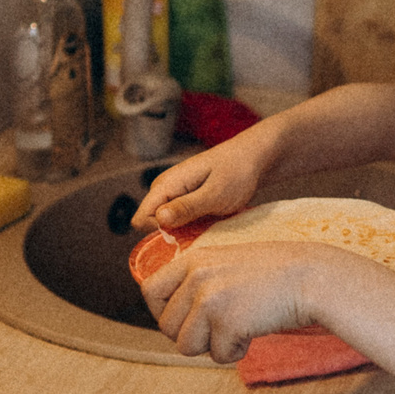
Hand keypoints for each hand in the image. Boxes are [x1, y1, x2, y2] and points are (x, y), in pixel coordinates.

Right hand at [131, 131, 269, 231]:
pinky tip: (211, 223)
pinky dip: (194, 227)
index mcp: (166, 185)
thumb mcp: (215, 194)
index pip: (141, 220)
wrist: (253, 158)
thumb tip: (159, 219)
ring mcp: (175, 196)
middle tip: (203, 230)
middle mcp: (165, 190)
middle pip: (152, 225)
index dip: (159, 232)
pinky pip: (180, 222)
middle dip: (173, 235)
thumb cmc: (237, 172)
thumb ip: (187, 207)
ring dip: (186, 232)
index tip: (185, 233)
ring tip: (209, 225)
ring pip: (167, 225)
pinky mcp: (185, 202)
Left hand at [142, 240, 350, 363]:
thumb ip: (198, 279)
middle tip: (217, 330)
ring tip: (237, 328)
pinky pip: (219, 355)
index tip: (180, 321)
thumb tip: (171, 313)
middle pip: (166, 326)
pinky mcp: (228, 323)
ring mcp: (211, 300)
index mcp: (193, 259)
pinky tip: (253, 332)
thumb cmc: (275, 272)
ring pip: (187, 346)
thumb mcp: (226, 261)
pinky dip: (237, 351)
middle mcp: (197, 278)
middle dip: (190, 336)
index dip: (161, 311)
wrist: (311, 277)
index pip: (149, 290)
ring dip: (212, 345)